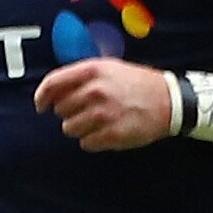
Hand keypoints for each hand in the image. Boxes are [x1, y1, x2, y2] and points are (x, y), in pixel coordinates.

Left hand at [31, 58, 172, 151]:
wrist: (171, 101)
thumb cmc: (136, 84)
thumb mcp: (109, 68)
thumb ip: (80, 77)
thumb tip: (50, 92)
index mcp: (92, 71)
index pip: (52, 84)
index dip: (42, 97)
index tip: (41, 106)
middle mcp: (96, 91)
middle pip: (60, 110)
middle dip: (70, 112)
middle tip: (90, 110)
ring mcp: (104, 114)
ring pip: (69, 129)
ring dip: (81, 128)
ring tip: (101, 120)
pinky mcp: (112, 134)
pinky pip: (86, 144)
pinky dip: (94, 141)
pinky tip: (109, 131)